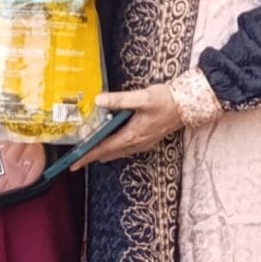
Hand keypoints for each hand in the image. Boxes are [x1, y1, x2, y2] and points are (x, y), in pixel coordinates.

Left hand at [73, 84, 188, 168]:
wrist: (188, 106)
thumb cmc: (166, 100)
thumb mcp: (141, 97)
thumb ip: (119, 100)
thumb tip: (98, 100)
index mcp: (132, 135)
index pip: (104, 148)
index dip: (87, 156)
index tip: (73, 164)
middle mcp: (136, 143)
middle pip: (108, 153)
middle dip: (91, 155)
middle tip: (75, 158)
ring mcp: (142, 143)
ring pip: (117, 152)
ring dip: (103, 151)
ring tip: (88, 151)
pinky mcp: (147, 140)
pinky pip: (126, 148)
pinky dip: (114, 147)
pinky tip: (111, 142)